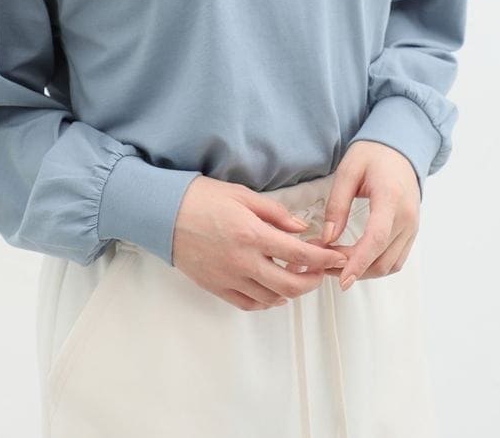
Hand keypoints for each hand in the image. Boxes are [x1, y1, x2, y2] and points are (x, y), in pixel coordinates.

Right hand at [172, 175, 350, 311]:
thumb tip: (302, 228)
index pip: (299, 253)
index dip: (323, 258)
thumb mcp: (243, 195)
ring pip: (271, 298)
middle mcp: (243, 261)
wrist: (164, 213)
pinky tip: (273, 291)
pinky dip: (267, 301)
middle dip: (313, 281)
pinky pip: (248, 303)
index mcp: (252, 234)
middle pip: (290, 284)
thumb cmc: (202, 198)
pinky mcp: (216, 287)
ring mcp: (229, 277)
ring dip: (291, 291)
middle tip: (320, 271)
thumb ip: (276, 213)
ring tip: (298, 277)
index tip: (336, 257)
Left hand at [309, 140, 421, 289]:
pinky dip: (374, 265)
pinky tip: (353, 260)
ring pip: (390, 265)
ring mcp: (412, 227)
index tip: (341, 279)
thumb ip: (337, 204)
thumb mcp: (348, 170)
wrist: (400, 148)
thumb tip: (327, 238)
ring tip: (334, 264)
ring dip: (363, 271)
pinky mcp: (411, 232)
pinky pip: (396, 259)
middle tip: (321, 264)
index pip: (376, 238)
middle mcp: (407, 217)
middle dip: (352, 269)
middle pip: (382, 258)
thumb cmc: (373, 155)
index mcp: (390, 198)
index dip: (358, 262)